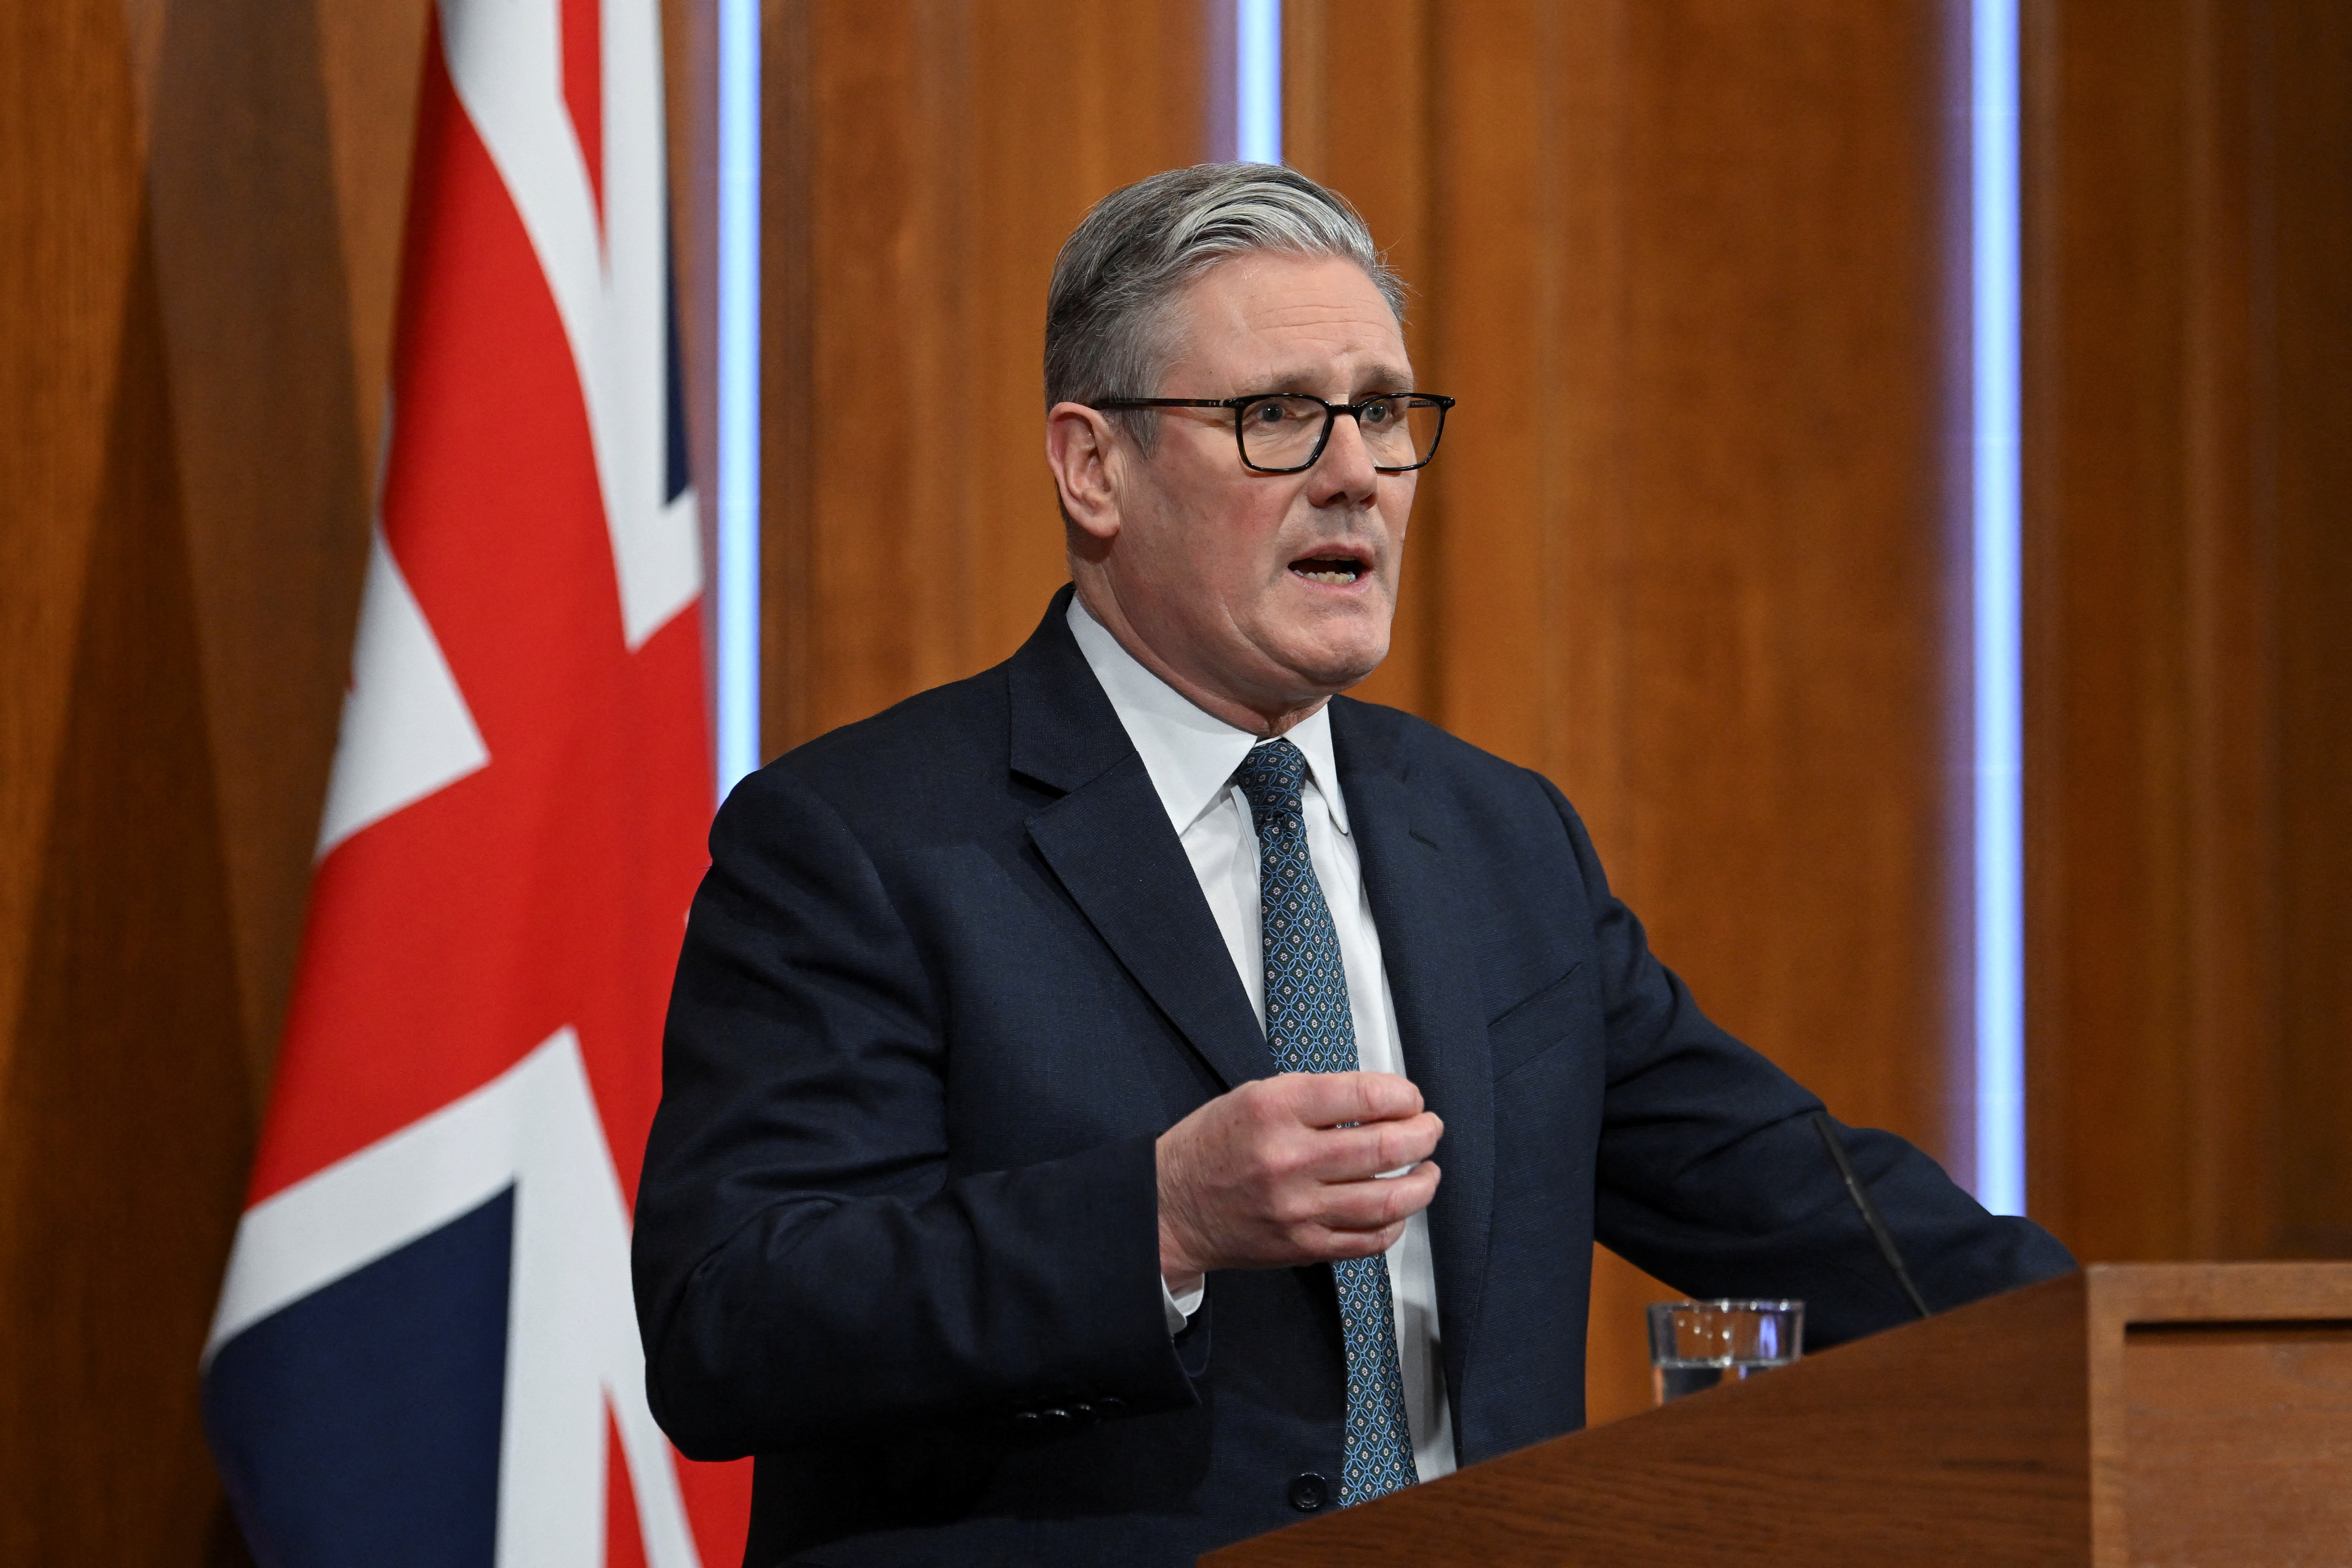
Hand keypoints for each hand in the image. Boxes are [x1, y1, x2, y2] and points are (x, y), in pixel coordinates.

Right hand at [1155, 1072, 1442, 1291]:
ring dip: (1422, 1183)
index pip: (1364, 1095)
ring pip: (1387, 1200)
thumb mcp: (1255, 1095)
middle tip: (1430, 1128)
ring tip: (1428, 1170)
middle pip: (1385, 1147)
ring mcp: (1298, 1209)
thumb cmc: (1213, 1144)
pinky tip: (1398, 1210)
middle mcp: (1289, 1159)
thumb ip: (1315, 1097)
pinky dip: (1395, 1225)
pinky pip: (1368, 1241)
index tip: (1410, 1098)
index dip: (1403, 1095)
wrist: (1170, 1206)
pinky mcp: (1302, 1246)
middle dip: (1423, 1135)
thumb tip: (1380, 1102)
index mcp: (1275, 1108)